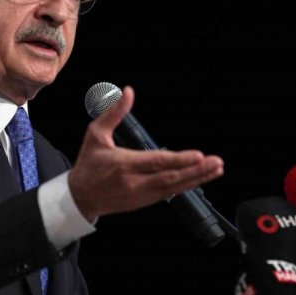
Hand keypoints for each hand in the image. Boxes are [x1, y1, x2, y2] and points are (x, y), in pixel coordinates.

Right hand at [68, 86, 223, 221]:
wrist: (80, 196)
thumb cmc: (88, 163)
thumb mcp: (96, 134)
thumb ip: (114, 113)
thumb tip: (128, 91)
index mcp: (123, 164)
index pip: (157, 162)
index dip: (179, 160)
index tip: (198, 155)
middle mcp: (134, 182)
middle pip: (171, 177)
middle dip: (196, 170)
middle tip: (216, 162)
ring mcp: (141, 195)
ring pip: (174, 188)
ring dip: (196, 179)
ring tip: (215, 170)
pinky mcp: (144, 202)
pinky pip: (169, 194)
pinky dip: (186, 186)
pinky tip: (199, 178)